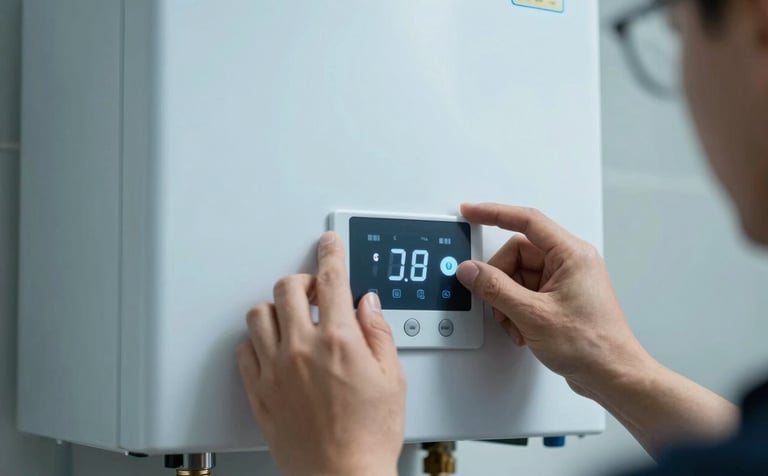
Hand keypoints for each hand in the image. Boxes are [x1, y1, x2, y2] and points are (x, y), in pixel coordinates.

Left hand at [237, 231, 405, 475]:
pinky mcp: (259, 392)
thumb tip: (367, 305)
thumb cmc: (369, 436)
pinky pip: (244, 351)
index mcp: (338, 341)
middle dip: (302, 281)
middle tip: (313, 292)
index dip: (330, 255)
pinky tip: (273, 348)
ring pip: (258, 315)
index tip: (329, 245)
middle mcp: (302, 350)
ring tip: (291, 319)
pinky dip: (257, 342)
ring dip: (275, 309)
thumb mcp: (392, 378)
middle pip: (287, 288)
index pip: (331, 279)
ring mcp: (276, 370)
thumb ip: (378, 333)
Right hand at [456, 203, 650, 397]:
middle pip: (517, 255)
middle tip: (497, 303)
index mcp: (571, 255)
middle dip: (500, 281)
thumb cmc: (592, 345)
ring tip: (516, 324)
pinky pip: (526, 293)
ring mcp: (565, 282)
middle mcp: (570, 263)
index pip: (526, 221)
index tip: (471, 212)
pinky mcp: (560, 299)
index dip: (494, 214)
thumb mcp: (533, 315)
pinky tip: (522, 330)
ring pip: (518, 277)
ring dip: (507, 301)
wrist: (613, 376)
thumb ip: (496, 289)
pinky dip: (516, 310)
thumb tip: (471, 271)